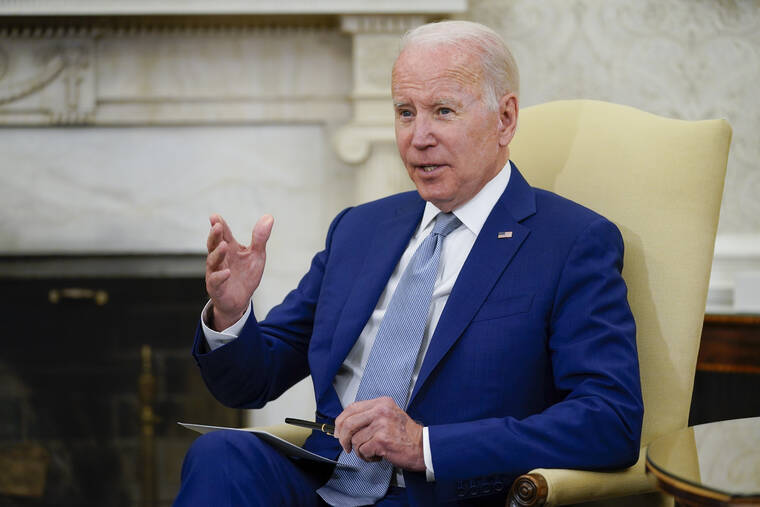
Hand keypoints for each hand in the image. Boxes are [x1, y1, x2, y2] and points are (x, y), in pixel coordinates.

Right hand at [205, 214, 273, 330]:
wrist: (240, 300)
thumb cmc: (246, 275)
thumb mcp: (256, 255)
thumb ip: (260, 238)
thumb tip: (269, 216)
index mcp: (229, 248)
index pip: (223, 235)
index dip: (219, 225)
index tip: (215, 216)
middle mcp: (220, 259)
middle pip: (213, 245)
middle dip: (214, 236)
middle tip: (217, 226)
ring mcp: (216, 272)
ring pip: (213, 261)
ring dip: (218, 253)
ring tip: (224, 245)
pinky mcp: (216, 288)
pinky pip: (215, 281)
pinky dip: (220, 276)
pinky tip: (227, 272)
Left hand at [334, 396, 424, 470]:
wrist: (423, 446)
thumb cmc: (406, 434)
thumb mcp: (389, 415)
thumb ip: (370, 416)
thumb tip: (345, 426)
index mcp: (381, 403)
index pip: (352, 408)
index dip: (341, 421)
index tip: (338, 431)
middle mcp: (381, 411)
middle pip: (348, 423)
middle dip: (343, 438)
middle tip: (346, 446)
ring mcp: (381, 425)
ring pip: (355, 440)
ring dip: (360, 450)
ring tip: (372, 451)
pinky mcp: (381, 440)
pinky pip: (363, 450)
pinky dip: (367, 457)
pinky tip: (377, 455)